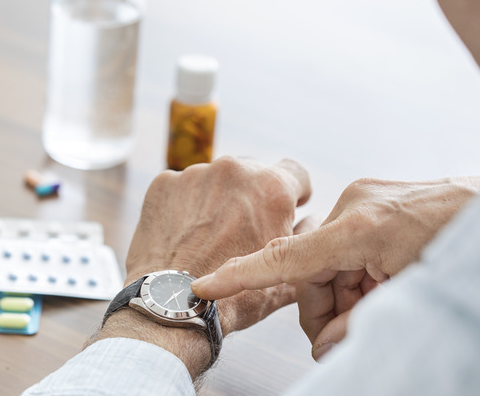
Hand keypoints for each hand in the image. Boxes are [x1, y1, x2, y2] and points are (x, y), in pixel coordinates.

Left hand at [97, 156, 310, 377]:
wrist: (174, 308)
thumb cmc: (233, 299)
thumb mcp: (288, 273)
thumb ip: (308, 239)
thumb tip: (315, 220)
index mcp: (272, 188)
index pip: (295, 172)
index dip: (294, 191)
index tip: (285, 204)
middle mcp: (236, 170)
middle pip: (252, 173)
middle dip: (251, 197)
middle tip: (241, 230)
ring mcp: (197, 174)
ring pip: (216, 180)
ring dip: (217, 199)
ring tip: (209, 237)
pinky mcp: (165, 183)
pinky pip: (183, 188)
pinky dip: (185, 205)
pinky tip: (185, 234)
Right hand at [192, 176, 479, 359]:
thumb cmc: (469, 244)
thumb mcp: (411, 295)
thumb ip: (360, 322)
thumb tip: (329, 344)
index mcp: (359, 225)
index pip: (285, 258)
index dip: (240, 275)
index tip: (204, 284)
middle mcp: (355, 206)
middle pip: (311, 271)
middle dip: (326, 307)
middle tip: (350, 333)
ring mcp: (365, 201)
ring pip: (331, 264)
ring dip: (347, 295)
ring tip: (379, 306)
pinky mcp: (375, 204)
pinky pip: (349, 249)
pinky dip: (359, 277)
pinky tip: (383, 287)